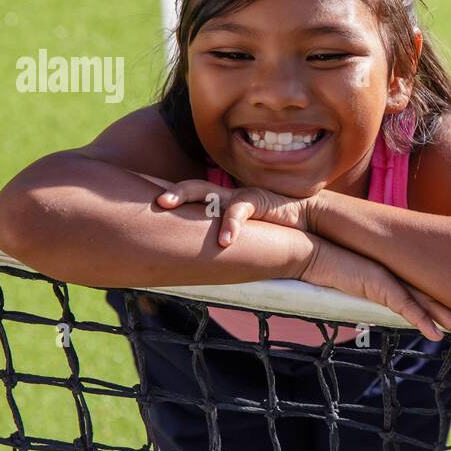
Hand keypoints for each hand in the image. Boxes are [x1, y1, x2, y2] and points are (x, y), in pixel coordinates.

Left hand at [153, 178, 312, 247]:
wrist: (308, 218)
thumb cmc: (273, 228)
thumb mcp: (244, 233)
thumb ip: (224, 240)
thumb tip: (204, 263)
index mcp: (221, 203)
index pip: (190, 197)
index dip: (169, 198)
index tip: (142, 206)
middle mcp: (226, 196)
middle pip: (192, 187)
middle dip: (169, 191)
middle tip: (149, 199)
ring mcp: (239, 196)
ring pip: (206, 191)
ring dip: (184, 195)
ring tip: (166, 203)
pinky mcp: (258, 200)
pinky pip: (238, 210)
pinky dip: (229, 225)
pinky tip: (224, 241)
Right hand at [298, 234, 450, 346]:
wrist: (308, 247)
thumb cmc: (328, 263)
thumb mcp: (355, 283)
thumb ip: (369, 293)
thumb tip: (376, 305)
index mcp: (398, 276)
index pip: (431, 293)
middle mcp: (401, 275)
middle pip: (438, 299)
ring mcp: (391, 278)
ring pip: (429, 304)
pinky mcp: (378, 283)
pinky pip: (404, 305)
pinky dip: (421, 320)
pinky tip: (436, 336)